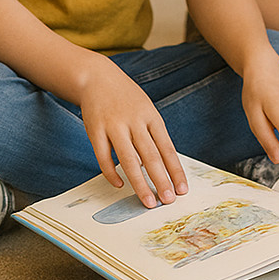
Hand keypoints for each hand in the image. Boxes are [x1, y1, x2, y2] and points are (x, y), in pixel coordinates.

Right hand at [76, 59, 188, 207]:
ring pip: (129, 159)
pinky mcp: (95, 130)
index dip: (175, 170)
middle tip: (168, 200)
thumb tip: (158, 167)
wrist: (97, 78)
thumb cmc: (127, 98)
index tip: (182, 190)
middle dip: (161, 180)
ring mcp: (114, 125)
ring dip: (139, 183)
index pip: (167, 148)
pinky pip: (104, 156)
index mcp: (151, 117)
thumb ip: (152, 136)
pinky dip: (111, 172)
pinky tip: (119, 184)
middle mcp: (134, 121)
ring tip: (148, 201)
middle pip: (150, 156)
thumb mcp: (146, 110)